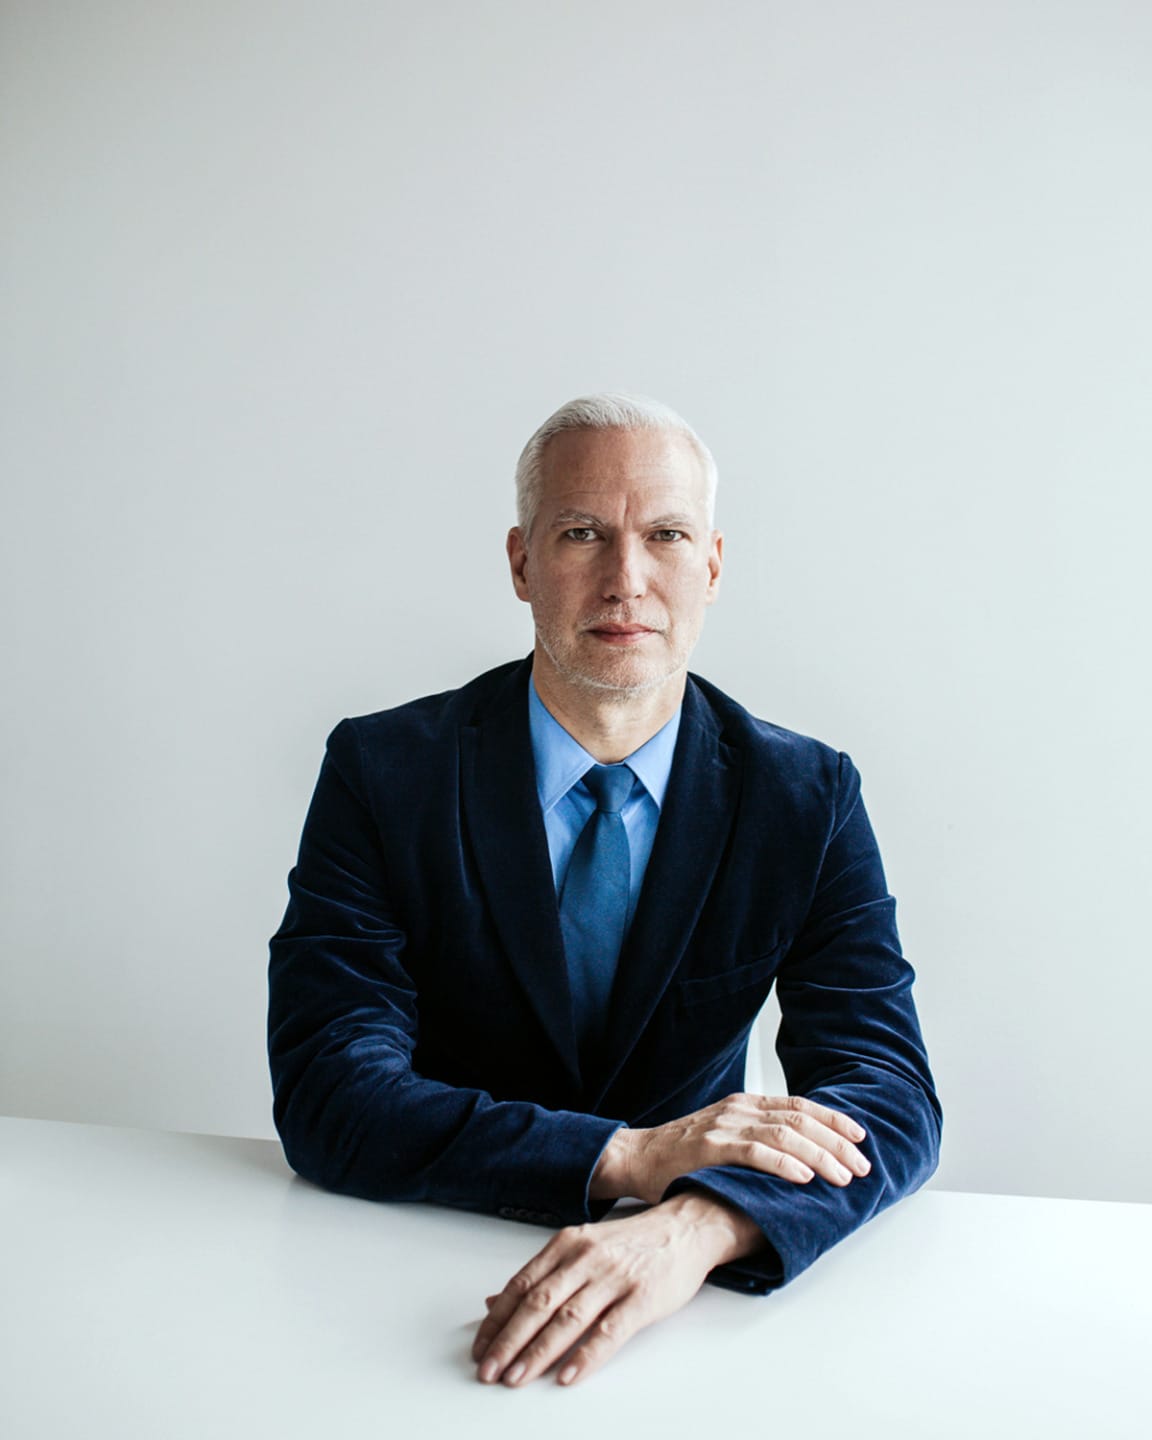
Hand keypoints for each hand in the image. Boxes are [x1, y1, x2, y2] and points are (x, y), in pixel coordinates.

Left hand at [473, 1192, 760, 1387]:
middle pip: (538, 1304)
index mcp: (566, 1244)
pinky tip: (567, 1375)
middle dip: (509, 1341)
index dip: (497, 1319)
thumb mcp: (580, 1247)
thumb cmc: (631, 1244)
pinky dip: (585, 1356)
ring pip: (567, 1318)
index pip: (521, 1285)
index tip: (479, 1347)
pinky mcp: (642, 1298)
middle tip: (489, 1370)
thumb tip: (492, 1302)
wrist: (685, 1229)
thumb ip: (540, 1275)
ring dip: (537, 1352)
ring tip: (516, 1377)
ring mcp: (614, 1277)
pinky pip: (608, 1331)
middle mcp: (586, 1257)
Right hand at [591, 1092, 870, 1203]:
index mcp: (747, 1104)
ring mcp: (725, 1125)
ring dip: (819, 1156)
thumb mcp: (726, 1137)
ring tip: (842, 1176)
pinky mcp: (710, 1147)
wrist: (637, 1157)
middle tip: (861, 1166)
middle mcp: (740, 1109)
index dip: (834, 1120)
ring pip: (785, 1134)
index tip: (860, 1139)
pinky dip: (783, 1163)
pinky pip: (754, 1152)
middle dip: (836, 1143)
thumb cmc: (684, 1155)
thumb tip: (802, 1157)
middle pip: (800, 1119)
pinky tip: (804, 1177)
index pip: (800, 1106)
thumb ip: (757, 1139)